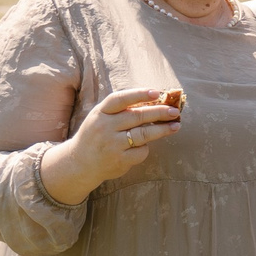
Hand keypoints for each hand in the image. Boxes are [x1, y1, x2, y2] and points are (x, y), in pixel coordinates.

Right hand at [39, 87, 182, 205]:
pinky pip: (140, 152)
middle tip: (175, 111)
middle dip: (159, 112)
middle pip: (137, 116)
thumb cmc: (97, 135)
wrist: (80, 162)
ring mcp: (112, 144)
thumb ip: (121, 110)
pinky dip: (146, 148)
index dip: (139, 94)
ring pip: (143, 134)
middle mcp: (105, 127)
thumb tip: (154, 101)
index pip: (120, 99)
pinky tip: (146, 145)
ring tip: (175, 126)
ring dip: (162, 130)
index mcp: (100, 112)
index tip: (156, 92)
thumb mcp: (101, 117)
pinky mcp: (119, 160)